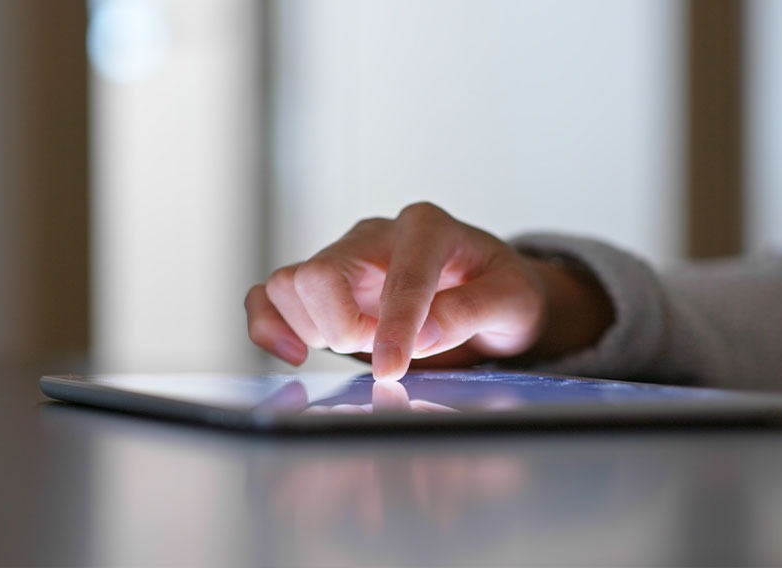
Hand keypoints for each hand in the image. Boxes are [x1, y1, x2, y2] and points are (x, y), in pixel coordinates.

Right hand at [245, 202, 613, 379]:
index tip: (392, 369)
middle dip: (344, 326)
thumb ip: (471, 313)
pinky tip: (293, 353)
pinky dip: (268, 325)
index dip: (396, 325)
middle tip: (384, 356)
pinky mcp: (323, 287)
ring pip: (289, 284)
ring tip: (359, 345)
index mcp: (428, 228)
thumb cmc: (501, 292)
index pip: (402, 272)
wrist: (489, 295)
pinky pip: (270, 296)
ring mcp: (344, 258)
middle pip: (323, 272)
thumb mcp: (512, 302)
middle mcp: (377, 235)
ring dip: (314, 329)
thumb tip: (421, 335)